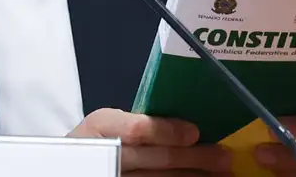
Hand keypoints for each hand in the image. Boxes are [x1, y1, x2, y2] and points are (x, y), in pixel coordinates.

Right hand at [68, 108, 232, 174]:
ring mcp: (114, 176)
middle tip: (225, 158)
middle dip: (197, 158)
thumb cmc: (97, 142)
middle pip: (158, 159)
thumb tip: (191, 129)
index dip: (168, 131)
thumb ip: (140, 124)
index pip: (137, 130)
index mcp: (101, 127)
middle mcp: (106, 155)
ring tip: (223, 176)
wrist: (70, 168)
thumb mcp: (108, 125)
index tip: (195, 133)